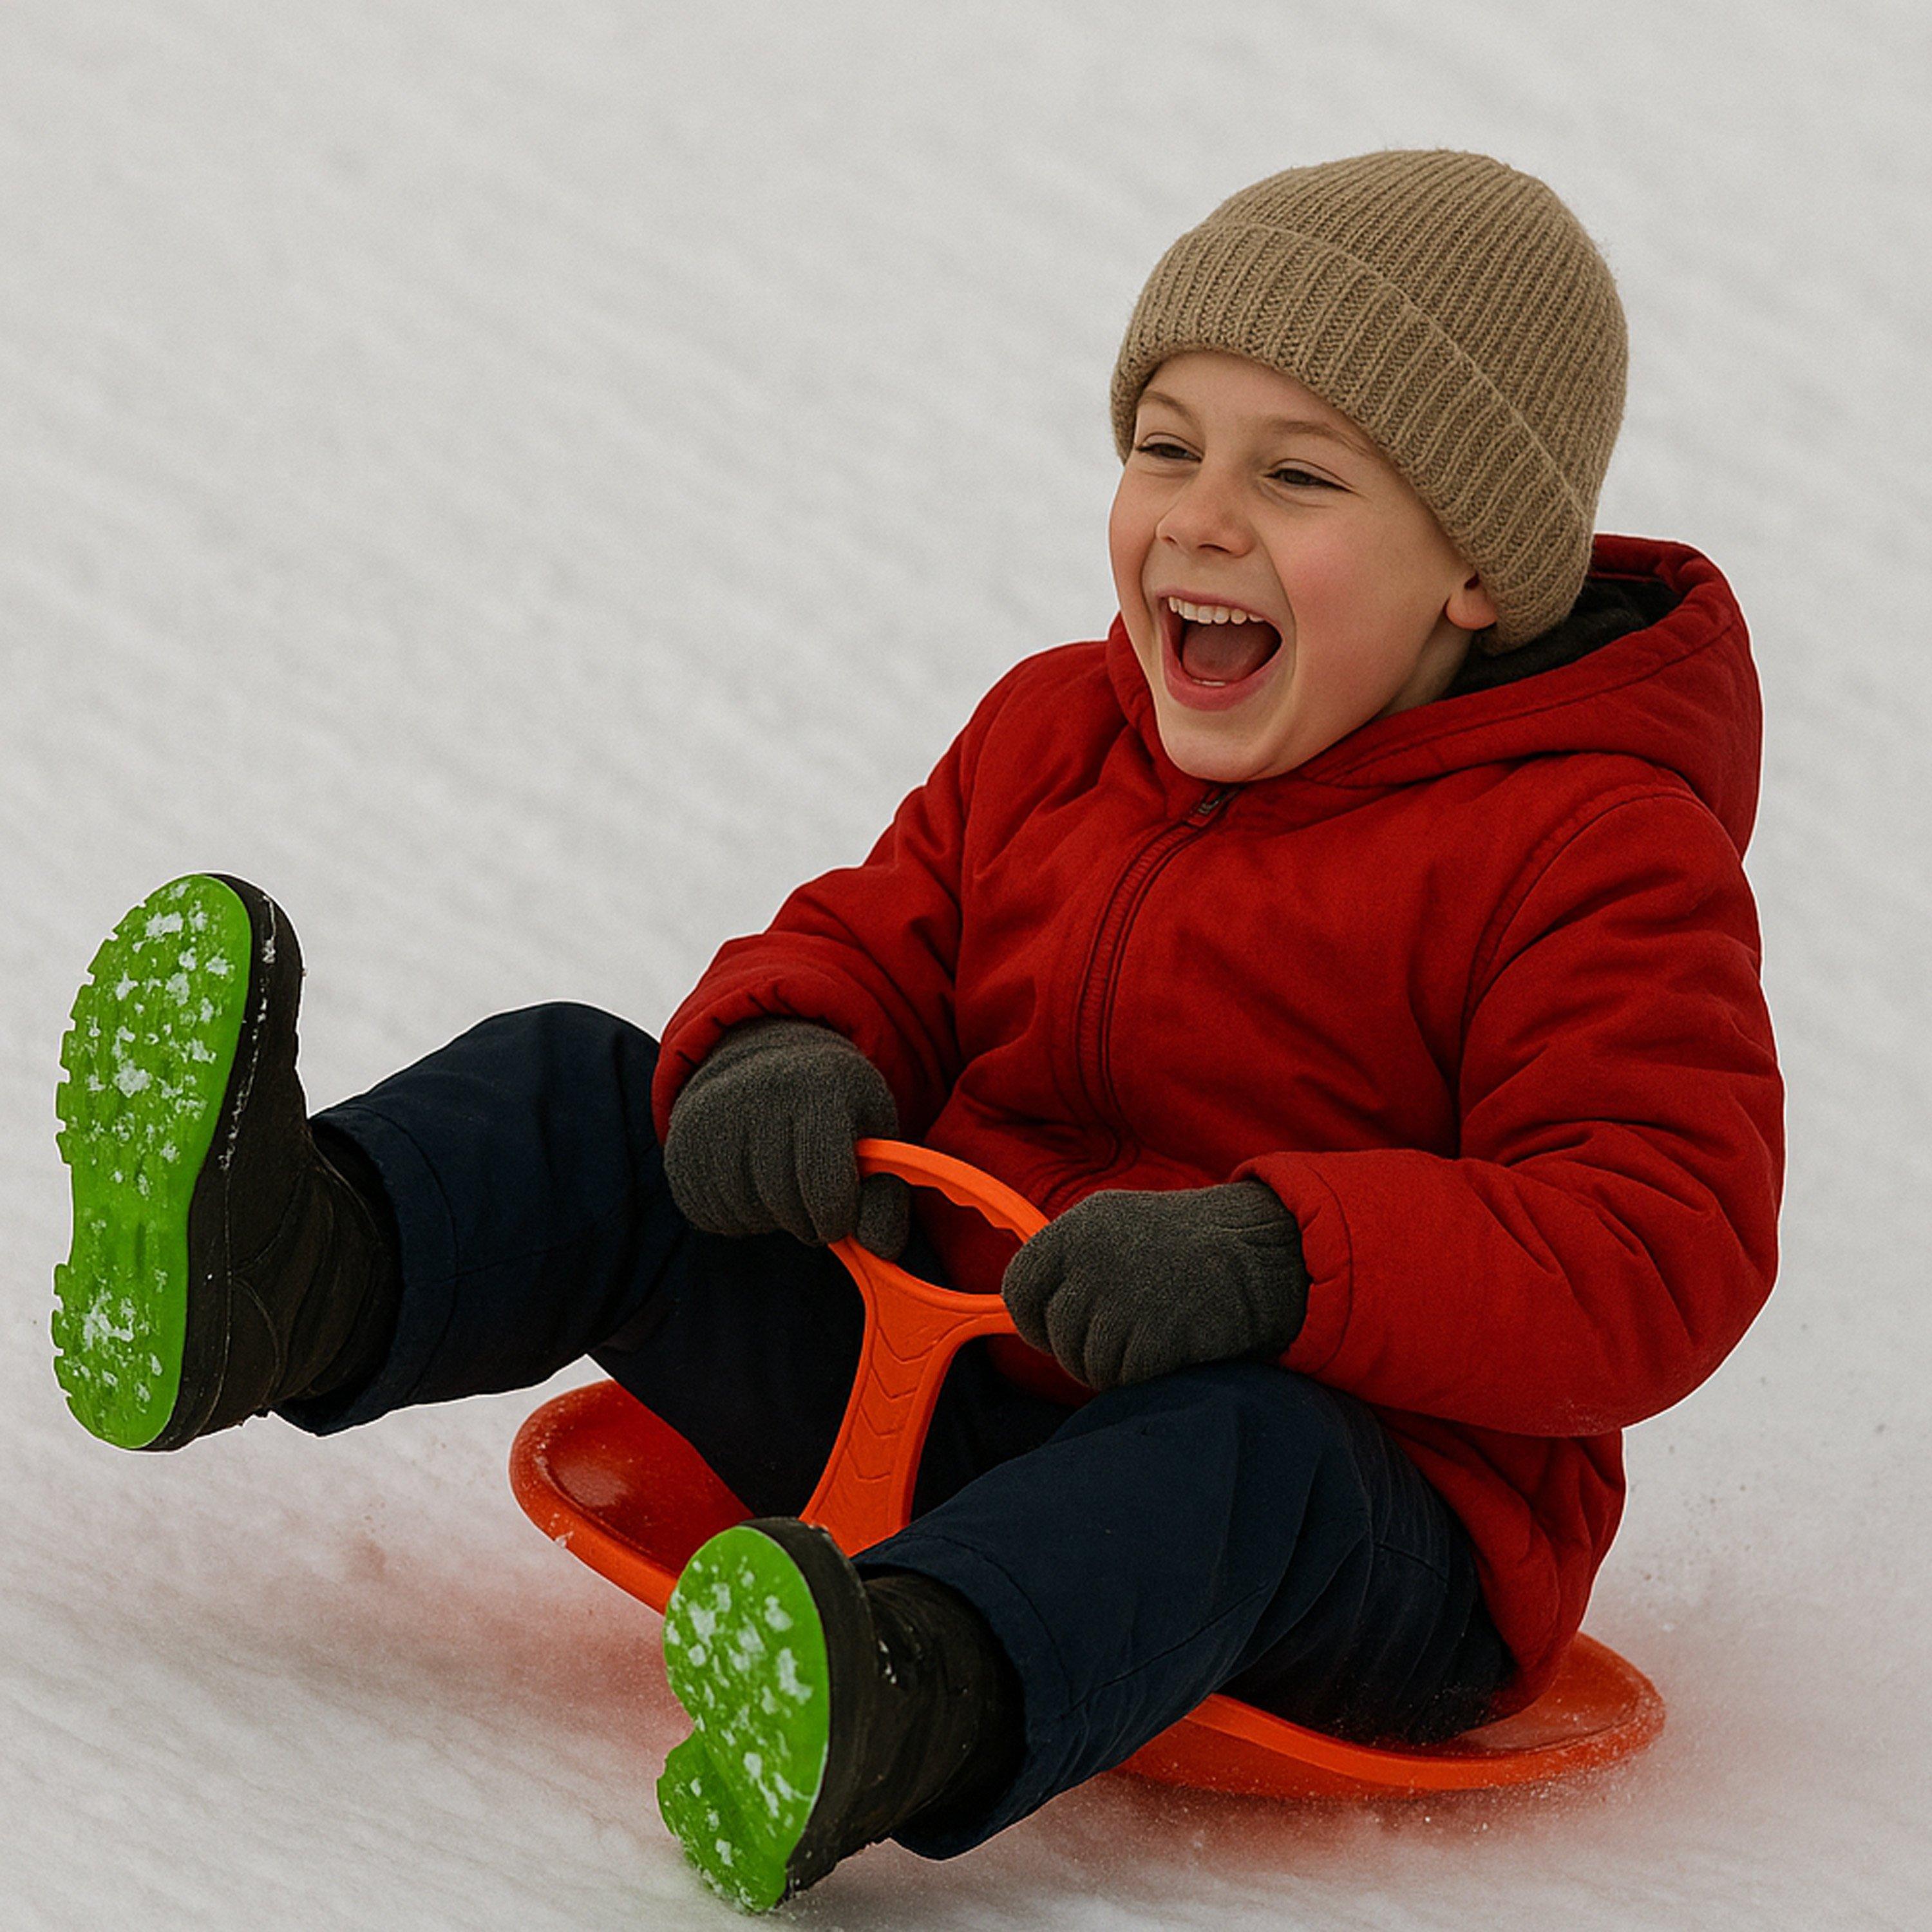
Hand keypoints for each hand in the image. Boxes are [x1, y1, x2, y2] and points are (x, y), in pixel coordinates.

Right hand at [663, 1017, 910, 1256]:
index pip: (826, 1190)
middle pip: (783, 1205)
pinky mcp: (679, 1144)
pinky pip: (707, 1214)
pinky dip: (734, 1215)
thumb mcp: (874, 1132)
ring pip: (744, 1213)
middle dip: (806, 1220)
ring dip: (769, 1217)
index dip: (839, 1218)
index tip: (842, 1210)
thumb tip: (882, 1250)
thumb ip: (886, 1193)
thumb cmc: (832, 1104)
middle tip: (813, 1199)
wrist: (764, 1062)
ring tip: (780, 1181)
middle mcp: (757, 1095)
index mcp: (818, 1088)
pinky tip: (749, 1183)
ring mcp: (710, 1118)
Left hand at [1000, 1181, 1306, 1389]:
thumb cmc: (1187, 1249)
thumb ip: (1072, 1265)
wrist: (1263, 1250)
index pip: (1019, 1288)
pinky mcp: (1153, 1331)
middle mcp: (1091, 1257)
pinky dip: (1145, 1374)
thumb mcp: (1117, 1230)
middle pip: (1056, 1336)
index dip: (1035, 1321)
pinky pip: (1126, 1376)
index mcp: (1076, 1228)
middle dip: (1082, 1353)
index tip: (1059, 1331)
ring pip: (1087, 1363)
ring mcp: (1122, 1294)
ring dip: (1115, 1367)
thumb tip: (1033, 1317)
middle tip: (1122, 1342)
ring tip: (1152, 1339)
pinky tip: (1172, 1348)